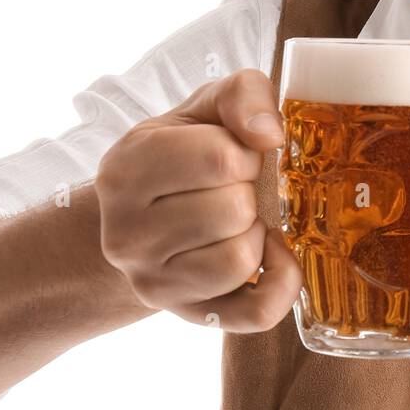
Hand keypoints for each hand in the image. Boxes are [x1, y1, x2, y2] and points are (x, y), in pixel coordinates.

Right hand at [95, 68, 299, 331]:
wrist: (145, 219)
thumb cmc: (185, 154)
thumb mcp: (204, 110)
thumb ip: (242, 94)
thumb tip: (269, 133)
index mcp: (127, 168)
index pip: (220, 157)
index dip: (245, 153)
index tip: (234, 157)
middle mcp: (127, 232)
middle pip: (232, 210)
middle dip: (250, 193)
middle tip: (234, 190)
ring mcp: (152, 281)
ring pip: (240, 259)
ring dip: (257, 234)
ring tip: (238, 222)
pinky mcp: (188, 315)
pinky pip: (257, 312)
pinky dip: (282, 282)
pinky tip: (270, 256)